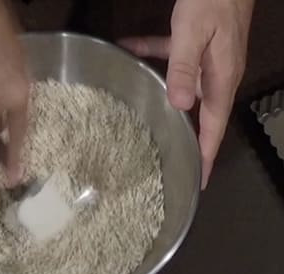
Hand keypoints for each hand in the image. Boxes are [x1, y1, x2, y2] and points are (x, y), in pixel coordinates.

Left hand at [119, 0, 253, 188]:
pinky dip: (151, 55)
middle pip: (199, 116)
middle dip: (184, 138)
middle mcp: (215, 76)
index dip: (205, 156)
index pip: (213, 128)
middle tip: (166, 159)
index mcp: (220, 80)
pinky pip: (171, 58)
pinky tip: (127, 48)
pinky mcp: (195, 45)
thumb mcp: (194, 34)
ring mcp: (206, 62)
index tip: (198, 181)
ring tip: (141, 117)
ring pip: (182, 90)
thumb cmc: (213, 0)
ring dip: (162, 100)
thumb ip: (185, 68)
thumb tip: (179, 105)